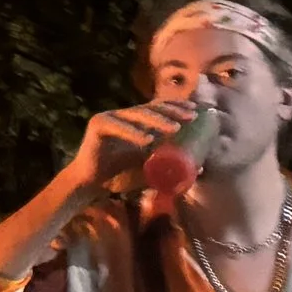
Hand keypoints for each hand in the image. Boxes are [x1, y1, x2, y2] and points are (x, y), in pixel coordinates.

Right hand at [65, 100, 198, 197]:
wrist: (90, 185)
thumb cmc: (119, 177)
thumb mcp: (150, 170)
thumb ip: (171, 167)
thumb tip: (201, 168)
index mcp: (136, 122)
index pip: (159, 108)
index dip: (178, 106)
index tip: (197, 111)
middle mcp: (123, 116)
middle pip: (151, 108)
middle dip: (174, 110)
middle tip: (191, 116)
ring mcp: (110, 117)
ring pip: (137, 115)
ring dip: (158, 120)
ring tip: (175, 128)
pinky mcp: (97, 125)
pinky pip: (118, 126)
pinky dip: (133, 133)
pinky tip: (147, 139)